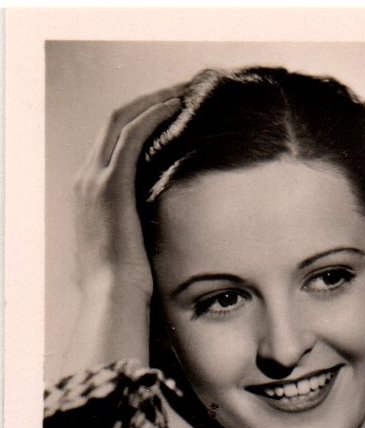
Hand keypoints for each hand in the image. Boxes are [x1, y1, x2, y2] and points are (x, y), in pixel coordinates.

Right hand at [74, 85, 183, 296]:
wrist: (112, 300)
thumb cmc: (123, 288)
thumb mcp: (124, 254)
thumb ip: (134, 237)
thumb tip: (156, 240)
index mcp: (87, 196)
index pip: (110, 144)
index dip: (139, 123)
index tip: (168, 114)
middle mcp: (85, 181)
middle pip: (114, 123)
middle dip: (147, 103)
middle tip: (180, 93)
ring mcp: (94, 181)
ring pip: (121, 120)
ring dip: (153, 101)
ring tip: (183, 92)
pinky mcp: (111, 184)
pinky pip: (131, 134)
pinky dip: (153, 115)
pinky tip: (176, 106)